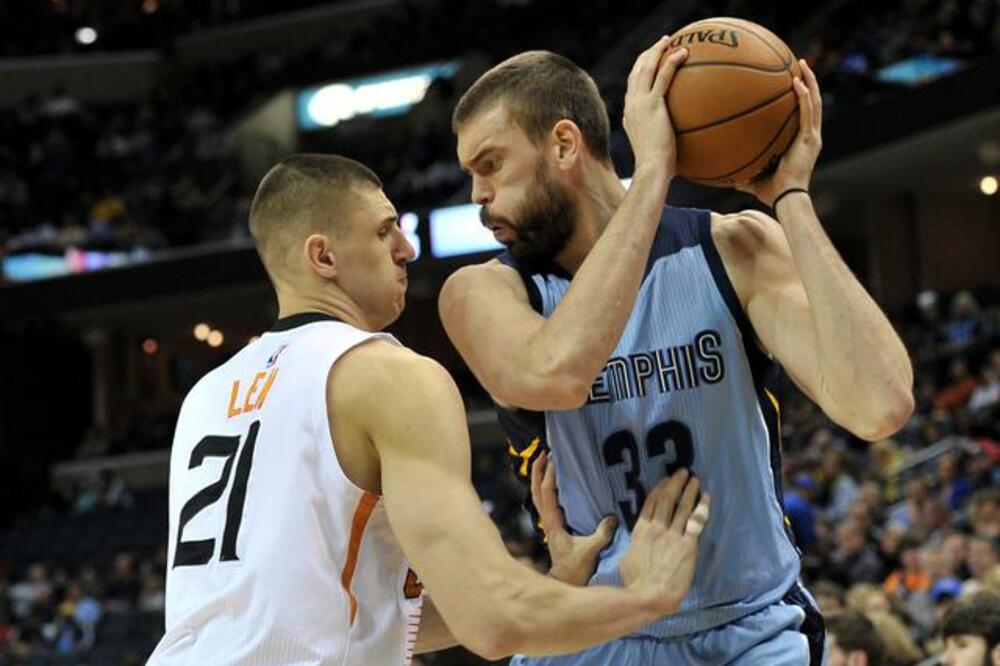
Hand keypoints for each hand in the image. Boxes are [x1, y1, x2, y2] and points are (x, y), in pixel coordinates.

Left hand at [531, 451, 617, 585]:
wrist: (566, 582)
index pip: (547, 495)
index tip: (554, 460)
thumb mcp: (590, 551)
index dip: (549, 476)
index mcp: (553, 524)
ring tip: (545, 459)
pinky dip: (544, 487)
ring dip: (539, 476)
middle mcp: (547, 521)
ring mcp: (548, 523)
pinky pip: (545, 502)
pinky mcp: (553, 526)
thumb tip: (612, 518)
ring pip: (537, 495)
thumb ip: (601, 535)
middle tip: (544, 451)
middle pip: (536, 491)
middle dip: (538, 470)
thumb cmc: (576, 569)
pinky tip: (551, 480)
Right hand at [619, 469, 709, 615]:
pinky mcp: (688, 545)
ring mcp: (673, 535)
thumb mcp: (627, 558)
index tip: (665, 479)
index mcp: (641, 530)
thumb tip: (637, 543)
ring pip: (682, 506)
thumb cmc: (635, 582)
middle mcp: (657, 528)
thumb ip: (635, 545)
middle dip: (675, 483)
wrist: (649, 595)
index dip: (659, 488)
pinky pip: (696, 521)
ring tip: (694, 479)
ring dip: (689, 490)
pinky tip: (706, 497)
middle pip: (667, 499)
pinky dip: (701, 507)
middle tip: (682, 472)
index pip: (650, 503)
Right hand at [623, 36, 687, 179]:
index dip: (641, 72)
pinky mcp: (652, 104)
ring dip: (656, 51)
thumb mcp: (659, 153)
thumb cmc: (659, 169)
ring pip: (645, 68)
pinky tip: (683, 52)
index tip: (651, 64)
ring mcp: (639, 103)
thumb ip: (666, 143)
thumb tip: (683, 148)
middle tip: (660, 45)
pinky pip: (662, 76)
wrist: (652, 170)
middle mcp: (631, 106)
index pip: (632, 88)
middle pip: (635, 72)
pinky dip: (671, 61)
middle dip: (646, 55)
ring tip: (669, 40)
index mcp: (630, 116)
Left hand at [736, 59, 822, 206]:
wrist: (785, 199)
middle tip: (800, 64)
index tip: (793, 81)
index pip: (804, 114)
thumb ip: (744, 174)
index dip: (802, 97)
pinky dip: (804, 96)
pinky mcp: (810, 139)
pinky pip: (807, 112)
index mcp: (801, 141)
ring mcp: (812, 136)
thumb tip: (729, 177)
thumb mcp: (755, 177)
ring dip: (810, 81)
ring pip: (815, 102)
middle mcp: (810, 136)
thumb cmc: (772, 192)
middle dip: (809, 81)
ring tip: (802, 64)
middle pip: (813, 101)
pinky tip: (797, 82)